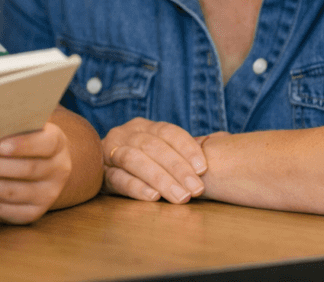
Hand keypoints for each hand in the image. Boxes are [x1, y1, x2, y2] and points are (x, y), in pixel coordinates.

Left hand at [0, 122, 71, 223]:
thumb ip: (10, 124)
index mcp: (57, 143)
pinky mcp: (32, 213)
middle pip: (24, 170)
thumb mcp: (26, 127)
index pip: (45, 143)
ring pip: (10, 193)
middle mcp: (57, 171)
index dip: (23, 145)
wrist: (45, 167)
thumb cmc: (24, 139)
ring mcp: (46, 195)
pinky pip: (4, 210)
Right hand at [102, 118, 221, 203]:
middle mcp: (125, 134)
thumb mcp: (162, 150)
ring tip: (180, 197)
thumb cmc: (142, 160)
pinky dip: (136, 186)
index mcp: (144, 126)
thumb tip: (224, 140)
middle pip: (153, 146)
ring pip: (135, 160)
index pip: (168, 132)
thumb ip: (186, 147)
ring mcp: (110, 152)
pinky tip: (153, 196)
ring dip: (160, 178)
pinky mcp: (101, 174)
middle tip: (197, 189)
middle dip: (177, 168)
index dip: (186, 147)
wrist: (99, 166)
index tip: (204, 168)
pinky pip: (117, 178)